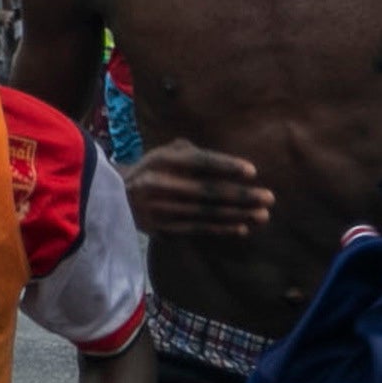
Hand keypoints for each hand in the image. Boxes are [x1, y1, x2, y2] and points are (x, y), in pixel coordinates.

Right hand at [124, 142, 275, 239]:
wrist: (113, 198)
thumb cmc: (150, 170)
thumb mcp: (163, 153)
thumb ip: (191, 153)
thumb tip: (224, 164)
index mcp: (164, 161)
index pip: (201, 162)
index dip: (227, 166)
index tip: (253, 171)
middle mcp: (163, 184)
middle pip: (209, 191)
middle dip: (242, 195)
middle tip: (269, 198)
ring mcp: (163, 209)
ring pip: (207, 213)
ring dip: (238, 215)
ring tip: (263, 215)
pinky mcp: (164, 227)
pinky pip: (198, 228)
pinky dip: (222, 229)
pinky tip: (242, 228)